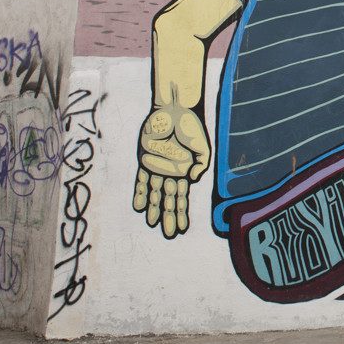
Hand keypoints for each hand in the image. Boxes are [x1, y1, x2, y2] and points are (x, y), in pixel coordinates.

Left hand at [132, 104, 210, 237]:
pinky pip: (141, 180)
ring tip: (152, 223)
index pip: (182, 197)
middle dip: (168, 216)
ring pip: (155, 193)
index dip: (181, 213)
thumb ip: (201, 165)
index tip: (182, 229)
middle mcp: (170, 172)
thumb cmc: (191, 126)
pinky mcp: (145, 158)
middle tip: (168, 233)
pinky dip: (140, 193)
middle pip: (168, 199)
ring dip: (154, 208)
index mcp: (185, 172)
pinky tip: (139, 206)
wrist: (175, 109)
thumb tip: (192, 180)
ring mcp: (157, 166)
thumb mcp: (203, 147)